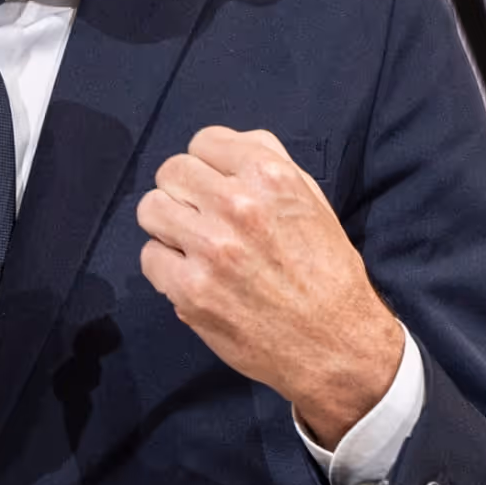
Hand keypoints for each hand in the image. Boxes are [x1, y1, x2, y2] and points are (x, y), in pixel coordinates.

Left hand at [135, 126, 404, 444]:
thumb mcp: (313, 201)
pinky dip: (167, 266)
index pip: (204, 142)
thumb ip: (270, 165)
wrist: (336, 342)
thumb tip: (226, 147)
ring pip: (151, 209)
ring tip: (192, 244)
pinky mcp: (190, 290)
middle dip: (184, 191)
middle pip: (171, 171)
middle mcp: (237, 205)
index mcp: (270, 176)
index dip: (209, 164)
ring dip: (168, 225)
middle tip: (201, 216)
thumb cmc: (328, 270)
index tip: (216, 184)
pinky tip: (194, 276)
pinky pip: (149, 257)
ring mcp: (210, 248)